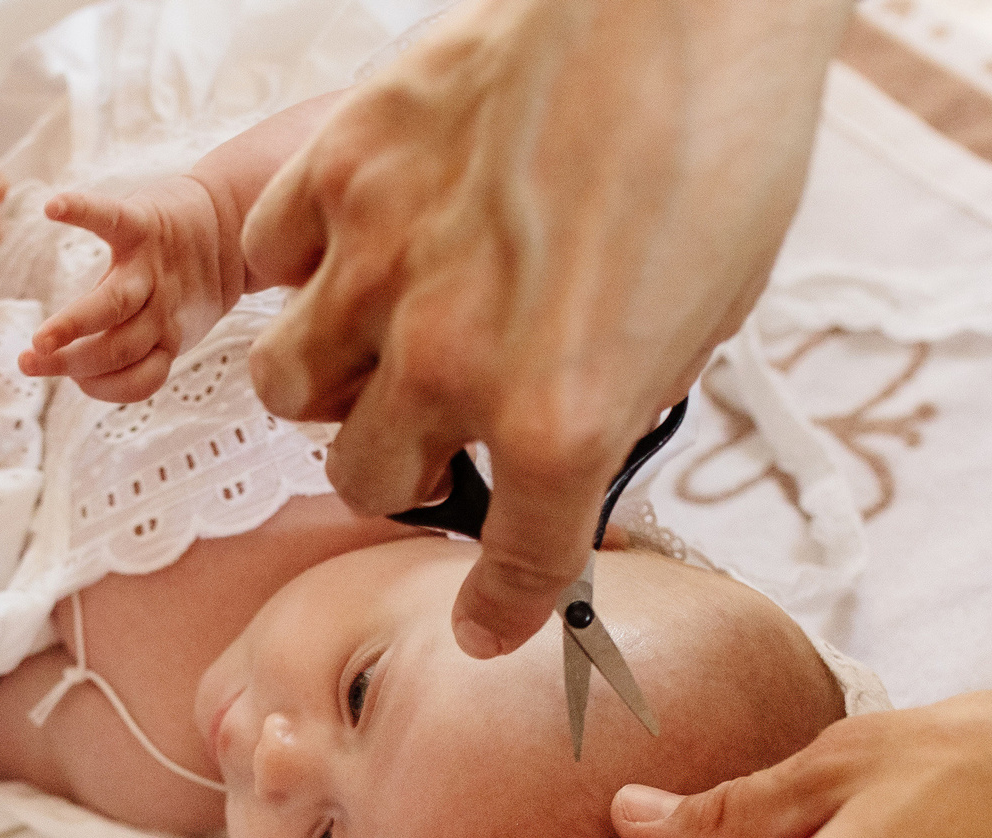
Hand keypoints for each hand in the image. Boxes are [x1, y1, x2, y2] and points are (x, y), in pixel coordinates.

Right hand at [22, 175, 243, 401]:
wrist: (234, 224)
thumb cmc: (185, 275)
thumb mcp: (176, 318)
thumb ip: (137, 342)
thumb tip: (79, 373)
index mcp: (165, 333)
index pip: (139, 376)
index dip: (106, 387)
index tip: (71, 383)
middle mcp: (159, 305)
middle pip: (120, 344)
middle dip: (76, 360)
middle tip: (29, 364)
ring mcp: (151, 266)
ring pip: (115, 305)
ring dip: (71, 326)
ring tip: (36, 339)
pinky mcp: (145, 223)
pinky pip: (111, 217)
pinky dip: (81, 211)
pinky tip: (52, 209)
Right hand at [240, 0, 851, 656]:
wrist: (687, 4)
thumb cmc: (720, 144)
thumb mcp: (698, 326)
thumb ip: (607, 409)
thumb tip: (565, 451)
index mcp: (560, 422)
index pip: (512, 574)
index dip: (500, 612)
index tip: (488, 623)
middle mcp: (452, 363)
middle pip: (366, 477)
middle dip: (402, 467)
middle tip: (434, 431)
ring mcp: (381, 266)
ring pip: (292, 386)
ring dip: (330, 384)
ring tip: (374, 343)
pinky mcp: (343, 169)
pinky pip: (271, 257)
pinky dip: (301, 267)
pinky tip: (351, 247)